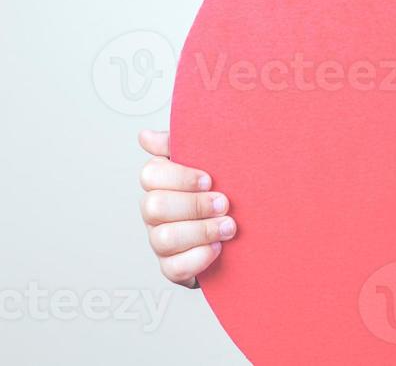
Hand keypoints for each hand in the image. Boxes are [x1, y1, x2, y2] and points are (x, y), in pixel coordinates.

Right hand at [138, 129, 235, 286]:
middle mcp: (155, 213)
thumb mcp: (207, 161)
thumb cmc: (220, 189)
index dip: (180, 177)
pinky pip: (174, 268)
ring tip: (229, 227)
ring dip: (202, 231)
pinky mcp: (172, 268)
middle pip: (154, 207)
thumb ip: (180, 144)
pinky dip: (199, 257)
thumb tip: (146, 136)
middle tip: (225, 203)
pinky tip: (218, 248)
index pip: (150, 174)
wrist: (241, 230)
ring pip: (163, 238)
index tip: (210, 179)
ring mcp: (160, 242)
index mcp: (161, 184)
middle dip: (194, 205)